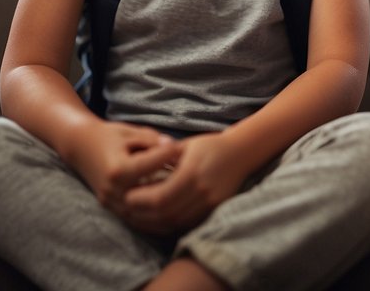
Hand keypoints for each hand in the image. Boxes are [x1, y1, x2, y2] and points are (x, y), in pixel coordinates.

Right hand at [64, 121, 180, 219]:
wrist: (80, 147)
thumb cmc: (109, 135)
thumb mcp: (130, 132)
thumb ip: (152, 140)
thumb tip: (175, 147)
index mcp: (116, 169)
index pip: (149, 164)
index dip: (168, 154)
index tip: (184, 146)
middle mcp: (113, 190)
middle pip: (151, 193)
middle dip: (172, 182)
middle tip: (192, 173)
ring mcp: (112, 203)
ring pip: (146, 213)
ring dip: (168, 204)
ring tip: (188, 192)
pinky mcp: (113, 210)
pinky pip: (138, 219)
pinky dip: (156, 216)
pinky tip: (175, 208)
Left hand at [122, 132, 248, 234]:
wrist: (241, 153)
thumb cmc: (209, 145)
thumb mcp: (185, 145)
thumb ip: (163, 156)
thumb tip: (137, 164)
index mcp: (192, 173)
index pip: (160, 197)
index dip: (140, 201)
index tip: (127, 196)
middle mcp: (201, 191)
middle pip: (165, 213)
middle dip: (143, 214)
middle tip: (127, 209)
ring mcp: (209, 203)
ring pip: (175, 222)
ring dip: (153, 223)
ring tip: (138, 216)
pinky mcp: (214, 210)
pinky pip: (187, 224)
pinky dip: (169, 224)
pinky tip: (157, 219)